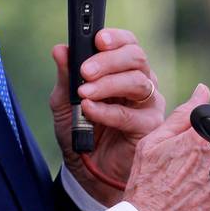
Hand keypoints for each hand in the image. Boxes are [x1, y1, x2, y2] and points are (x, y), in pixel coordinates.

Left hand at [50, 28, 164, 205]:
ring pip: (138, 82)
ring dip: (108, 84)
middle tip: (86, 70)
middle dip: (109, 61)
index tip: (98, 39)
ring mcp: (148, 105)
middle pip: (136, 58)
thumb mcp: (65, 102)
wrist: (87, 171)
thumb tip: (60, 49)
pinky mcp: (149, 128)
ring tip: (84, 93)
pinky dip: (107, 110)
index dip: (116, 38)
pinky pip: (131, 114)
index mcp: (123, 70)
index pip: (128, 44)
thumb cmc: (81, 131)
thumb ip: (65, 76)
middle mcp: (141, 82)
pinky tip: (89, 110)